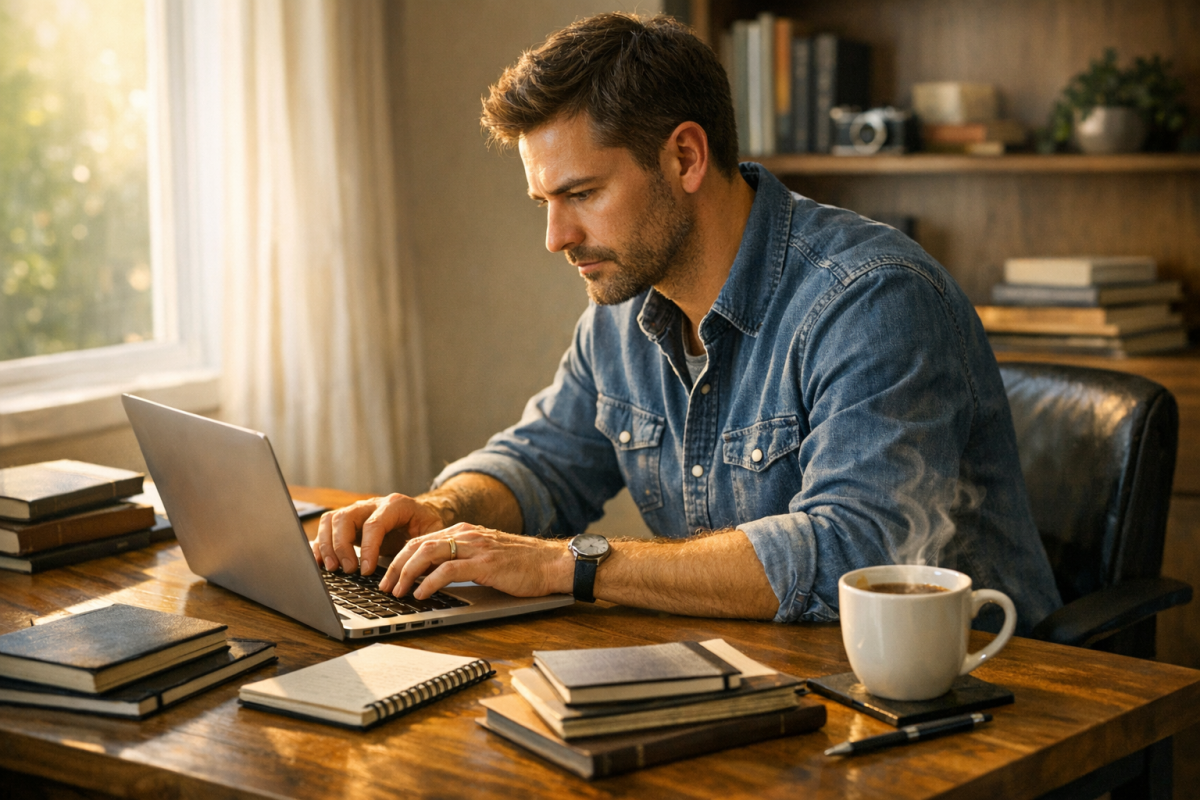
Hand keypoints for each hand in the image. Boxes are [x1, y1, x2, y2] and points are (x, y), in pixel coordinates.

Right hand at [310, 493, 449, 574]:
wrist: (420, 514)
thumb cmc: (426, 525)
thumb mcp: (432, 532)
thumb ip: (424, 546)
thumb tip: (415, 570)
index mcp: (395, 505)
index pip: (374, 524)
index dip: (368, 548)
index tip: (367, 571)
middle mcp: (372, 504)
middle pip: (345, 518)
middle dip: (342, 546)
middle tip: (348, 570)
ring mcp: (357, 511)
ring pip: (331, 520)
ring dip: (327, 545)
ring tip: (333, 569)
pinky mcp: (347, 522)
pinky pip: (326, 527)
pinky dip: (320, 544)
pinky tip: (321, 563)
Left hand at [377, 523, 573, 599]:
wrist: (552, 563)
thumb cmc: (523, 564)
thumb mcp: (486, 556)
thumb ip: (463, 559)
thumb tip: (435, 577)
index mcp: (465, 531)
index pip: (421, 539)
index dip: (400, 558)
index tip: (388, 576)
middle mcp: (466, 535)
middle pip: (417, 544)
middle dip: (395, 566)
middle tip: (385, 586)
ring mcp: (475, 547)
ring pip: (427, 553)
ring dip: (406, 574)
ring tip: (397, 592)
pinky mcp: (484, 564)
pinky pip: (447, 570)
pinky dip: (429, 582)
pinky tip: (421, 594)